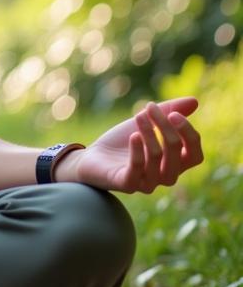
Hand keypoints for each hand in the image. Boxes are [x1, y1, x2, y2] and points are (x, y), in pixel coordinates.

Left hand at [59, 96, 203, 192]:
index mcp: (174, 164)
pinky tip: (133, 136)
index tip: (174, 113)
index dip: (189, 135)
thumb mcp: (145, 123)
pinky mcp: (127, 184)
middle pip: (177, 154)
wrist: (91, 157)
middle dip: (165, 127)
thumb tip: (195, 101)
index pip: (195, 155)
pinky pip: (137, 170)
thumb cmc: (122, 142)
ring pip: (157, 160)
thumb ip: (169, 112)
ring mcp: (147, 183)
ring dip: (149, 133)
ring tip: (138, 115)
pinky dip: (137, 151)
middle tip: (150, 107)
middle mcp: (164, 176)